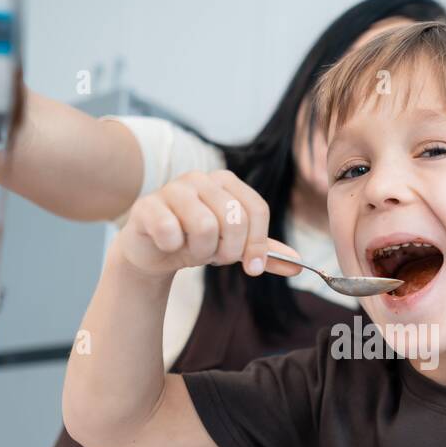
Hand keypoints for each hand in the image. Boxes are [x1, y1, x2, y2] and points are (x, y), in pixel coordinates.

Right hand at [117, 169, 301, 278]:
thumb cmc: (196, 241)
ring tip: (192, 250)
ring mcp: (172, 189)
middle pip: (234, 219)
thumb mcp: (233, 246)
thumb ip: (263, 252)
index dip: (258, 244)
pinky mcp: (147, 206)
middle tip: (214, 256)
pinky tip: (169, 245)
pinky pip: (170, 231)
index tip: (252, 268)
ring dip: (201, 251)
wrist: (153, 250)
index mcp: (226, 182)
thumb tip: (298, 265)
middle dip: (228, 250)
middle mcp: (200, 179)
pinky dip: (174, 248)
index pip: (256, 209)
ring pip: (205, 226)